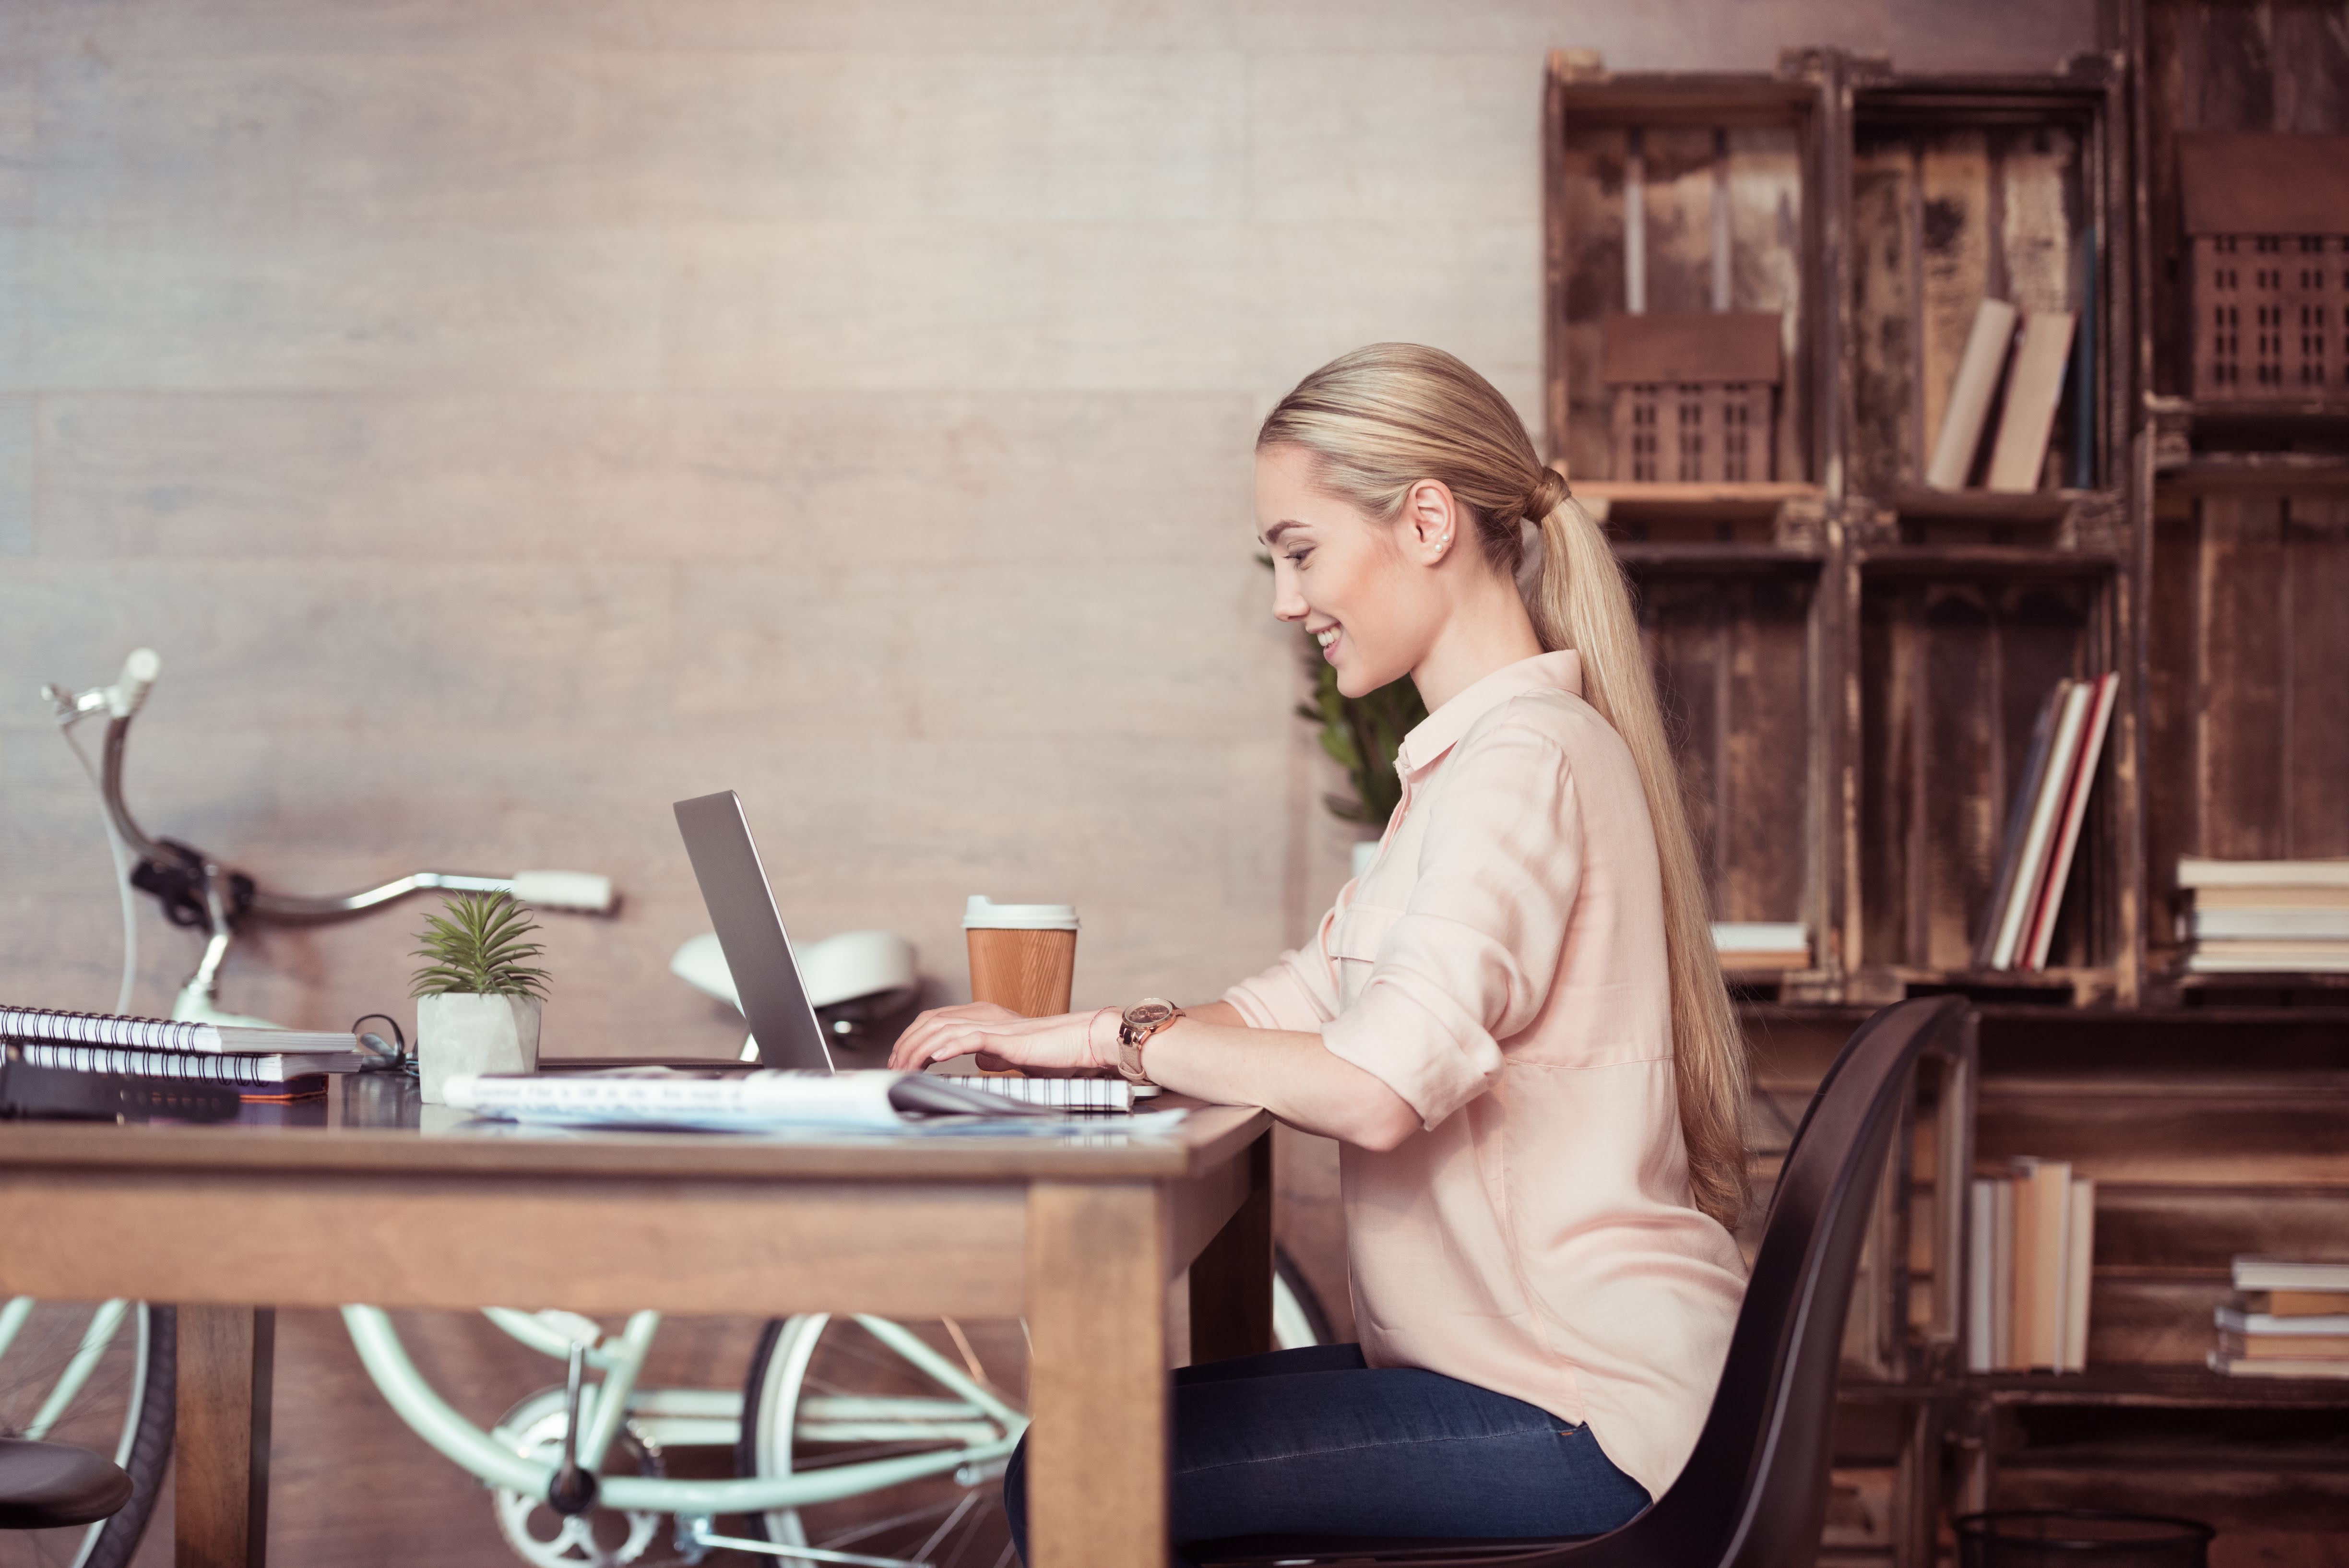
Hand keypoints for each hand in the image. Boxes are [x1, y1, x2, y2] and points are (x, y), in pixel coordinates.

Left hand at [888, 1002, 1114, 1075]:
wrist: (1079, 1042)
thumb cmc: (1052, 1051)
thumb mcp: (1012, 1054)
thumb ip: (991, 1054)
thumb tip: (976, 1059)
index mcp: (983, 1016)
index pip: (935, 1020)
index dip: (912, 1036)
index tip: (898, 1058)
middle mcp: (985, 1015)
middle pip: (932, 1022)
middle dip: (907, 1044)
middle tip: (893, 1067)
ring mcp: (995, 1025)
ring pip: (946, 1030)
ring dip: (920, 1050)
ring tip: (906, 1067)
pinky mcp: (1008, 1038)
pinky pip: (973, 1038)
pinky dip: (951, 1046)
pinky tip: (936, 1057)